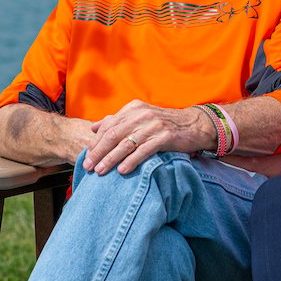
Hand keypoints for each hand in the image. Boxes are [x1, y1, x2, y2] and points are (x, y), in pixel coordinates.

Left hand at [83, 99, 209, 174]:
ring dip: (111, 159)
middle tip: (88, 166)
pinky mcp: (165, 136)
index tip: (86, 156)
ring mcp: (153, 125)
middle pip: (113, 135)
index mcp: (133, 108)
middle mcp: (142, 114)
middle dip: (98, 152)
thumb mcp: (140, 118)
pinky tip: (122, 171)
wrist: (194, 125)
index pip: (108, 125)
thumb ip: (117, 121)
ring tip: (100, 171)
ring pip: (126, 144)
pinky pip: (144, 150)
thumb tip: (94, 127)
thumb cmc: (164, 124)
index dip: (95, 142)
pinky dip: (131, 161)